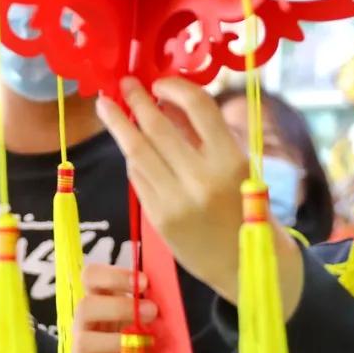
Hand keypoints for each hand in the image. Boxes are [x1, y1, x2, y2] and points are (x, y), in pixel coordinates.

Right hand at [72, 264, 156, 352]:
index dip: (113, 276)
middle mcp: (84, 324)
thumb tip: (161, 290)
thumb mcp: (144, 322)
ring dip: (116, 341)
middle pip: (85, 306)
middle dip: (120, 307)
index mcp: (99, 302)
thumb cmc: (138, 348)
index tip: (143, 282)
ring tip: (142, 345)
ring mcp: (78, 352)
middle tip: (152, 311)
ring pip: (84, 341)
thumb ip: (146, 307)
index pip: (90, 277)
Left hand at [97, 77, 303, 312]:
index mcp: (231, 160)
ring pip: (138, 152)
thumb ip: (205, 136)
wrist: (247, 268)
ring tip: (106, 106)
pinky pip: (137, 178)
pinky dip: (131, 157)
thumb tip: (167, 100)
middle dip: (136, 101)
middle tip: (124, 84)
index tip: (161, 83)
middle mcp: (201, 179)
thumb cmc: (247, 210)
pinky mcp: (158, 219)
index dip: (175, 87)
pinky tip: (127, 144)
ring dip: (119, 125)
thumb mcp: (239, 166)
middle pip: (157, 127)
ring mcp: (175, 201)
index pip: (199, 107)